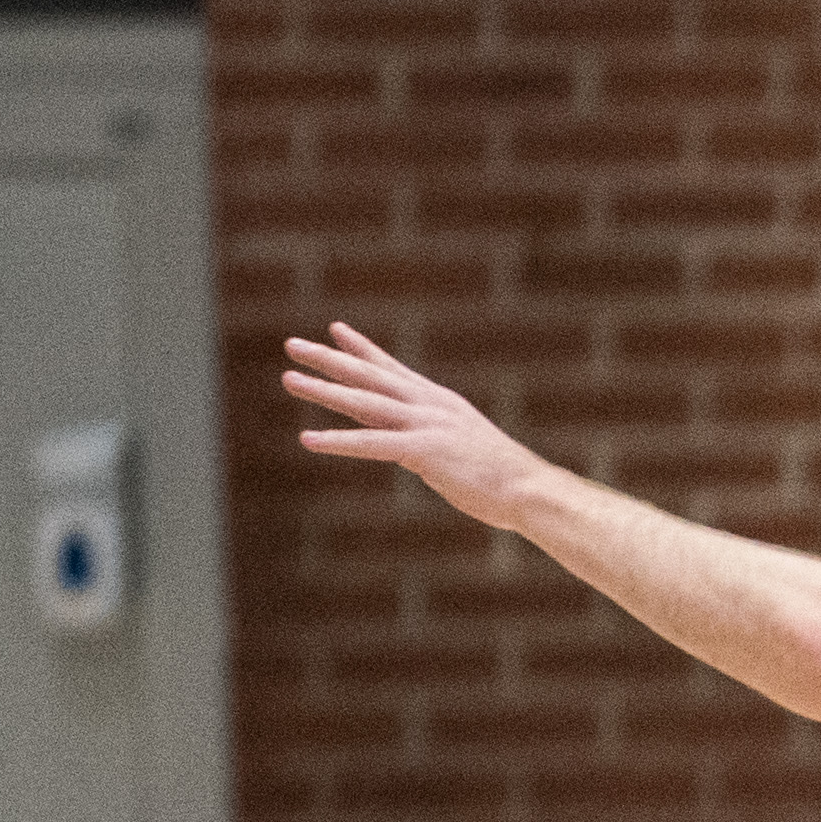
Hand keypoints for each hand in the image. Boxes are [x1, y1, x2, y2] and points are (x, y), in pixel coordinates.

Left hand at [285, 323, 556, 529]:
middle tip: (293, 345)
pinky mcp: (425, 450)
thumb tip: (415, 452)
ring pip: (365, 402)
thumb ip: (434, 444)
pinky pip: (372, 444)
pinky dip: (339, 442)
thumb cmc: (505, 480)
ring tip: (289, 379)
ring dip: (324, 391)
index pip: (393, 369)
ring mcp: (428, 425)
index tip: (335, 330)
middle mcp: (431, 406)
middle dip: (330, 359)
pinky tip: (309, 439)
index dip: (362, 349)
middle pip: (371, 376)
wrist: (531, 491)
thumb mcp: (464, 451)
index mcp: (441, 403)